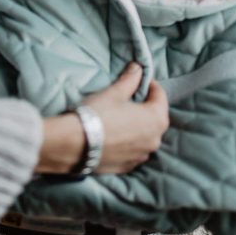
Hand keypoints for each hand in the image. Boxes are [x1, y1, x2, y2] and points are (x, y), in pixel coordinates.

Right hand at [36, 63, 168, 173]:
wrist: (75, 144)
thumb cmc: (99, 114)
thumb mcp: (115, 93)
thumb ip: (130, 80)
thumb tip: (138, 68)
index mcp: (156, 119)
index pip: (160, 96)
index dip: (150, 85)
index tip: (140, 79)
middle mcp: (155, 140)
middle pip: (155, 118)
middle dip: (145, 106)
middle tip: (130, 97)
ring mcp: (141, 156)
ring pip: (145, 136)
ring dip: (138, 126)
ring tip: (121, 117)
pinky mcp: (128, 166)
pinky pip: (133, 150)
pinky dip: (128, 142)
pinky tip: (114, 135)